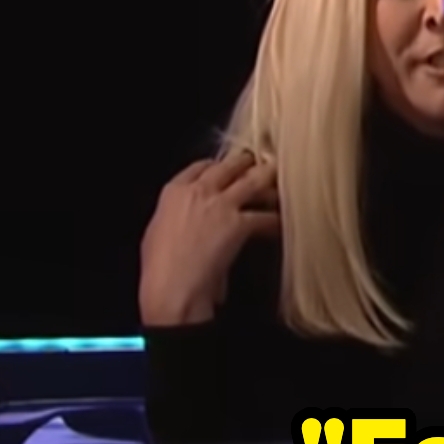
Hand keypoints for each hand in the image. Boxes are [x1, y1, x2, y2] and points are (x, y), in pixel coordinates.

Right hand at [139, 148, 279, 325]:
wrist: (173, 283)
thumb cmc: (160, 265)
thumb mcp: (159, 231)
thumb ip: (178, 217)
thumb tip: (189, 222)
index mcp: (173, 191)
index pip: (199, 167)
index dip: (216, 166)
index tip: (224, 167)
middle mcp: (198, 191)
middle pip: (227, 167)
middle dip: (245, 163)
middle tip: (260, 161)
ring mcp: (221, 205)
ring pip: (251, 182)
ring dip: (267, 179)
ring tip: (280, 177)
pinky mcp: (239, 224)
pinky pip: (265, 218)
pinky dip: (276, 220)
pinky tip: (285, 222)